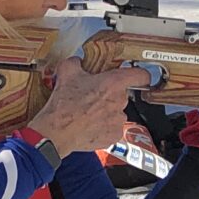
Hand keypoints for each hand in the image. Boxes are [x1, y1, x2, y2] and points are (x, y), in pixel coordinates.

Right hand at [25, 55, 140, 158]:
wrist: (57, 132)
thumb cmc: (64, 104)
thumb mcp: (66, 73)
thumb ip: (76, 63)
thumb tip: (78, 62)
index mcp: (113, 83)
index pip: (140, 75)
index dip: (141, 74)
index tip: (139, 76)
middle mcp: (120, 102)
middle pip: (121, 94)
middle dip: (108, 95)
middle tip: (91, 97)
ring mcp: (118, 121)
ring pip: (116, 112)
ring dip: (105, 112)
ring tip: (87, 114)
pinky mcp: (113, 136)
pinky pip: (111, 128)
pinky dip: (102, 127)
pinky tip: (88, 126)